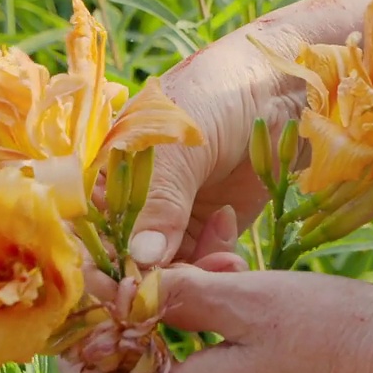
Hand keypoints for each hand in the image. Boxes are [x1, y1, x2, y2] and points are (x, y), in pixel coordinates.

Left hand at [59, 266, 372, 372]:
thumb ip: (175, 296)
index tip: (85, 286)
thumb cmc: (331, 332)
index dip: (82, 341)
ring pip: (174, 346)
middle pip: (134, 367)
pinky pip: (209, 344)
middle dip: (135, 305)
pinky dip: (210, 303)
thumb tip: (117, 290)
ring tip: (208, 248)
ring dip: (178, 295)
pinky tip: (233, 261)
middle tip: (145, 259)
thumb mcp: (246, 299)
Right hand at [127, 21, 308, 266]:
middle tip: (190, 283)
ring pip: (169, 273)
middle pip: (129, 264)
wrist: (282, 84)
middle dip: (157, 280)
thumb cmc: (217, 94)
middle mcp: (134, 204)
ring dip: (194, 277)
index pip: (90, 234)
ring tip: (224, 261)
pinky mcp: (211, 229)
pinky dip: (215, 264)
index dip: (103, 266)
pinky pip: (203, 265)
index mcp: (108, 176)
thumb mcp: (180, 144)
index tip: (127, 289)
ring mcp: (173, 219)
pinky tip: (230, 236)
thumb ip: (160, 202)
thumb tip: (140, 258)